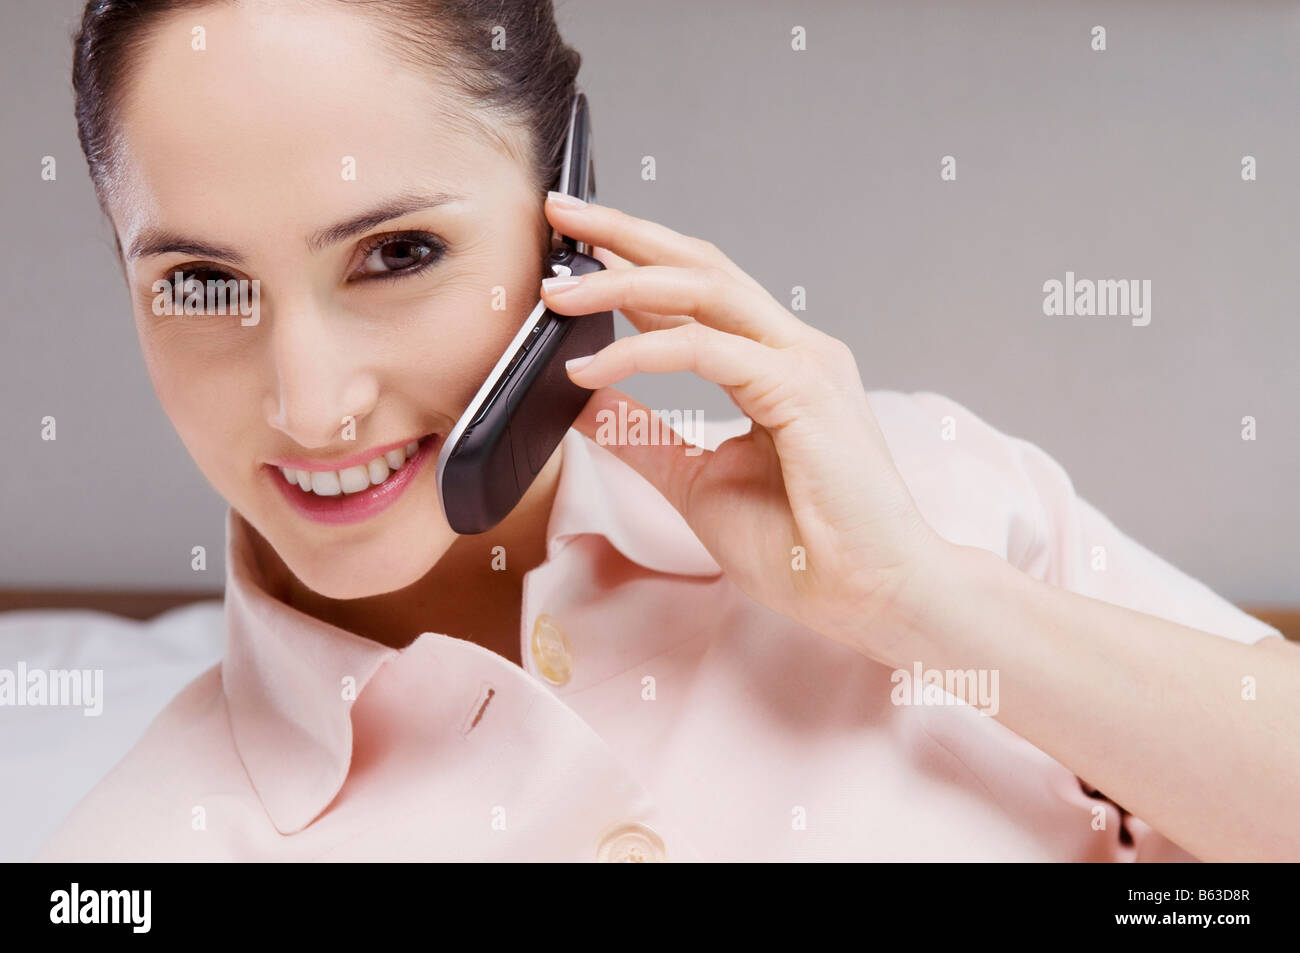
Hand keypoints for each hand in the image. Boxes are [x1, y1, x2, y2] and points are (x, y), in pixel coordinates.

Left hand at [540, 192, 948, 659]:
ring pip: (706, 288)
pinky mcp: (803, 390)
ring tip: (559, 289)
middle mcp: (793, 349)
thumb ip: (646, 436)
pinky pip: (708, 350)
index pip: (696, 294)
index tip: (573, 251)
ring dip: (625, 279)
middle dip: (626, 234)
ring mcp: (804, 363)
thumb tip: (585, 403)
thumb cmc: (803, 547)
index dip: (634, 266)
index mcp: (775, 365)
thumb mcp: (695, 482)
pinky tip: (592, 368)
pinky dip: (644, 352)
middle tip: (560, 211)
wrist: (870, 597)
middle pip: (701, 265)